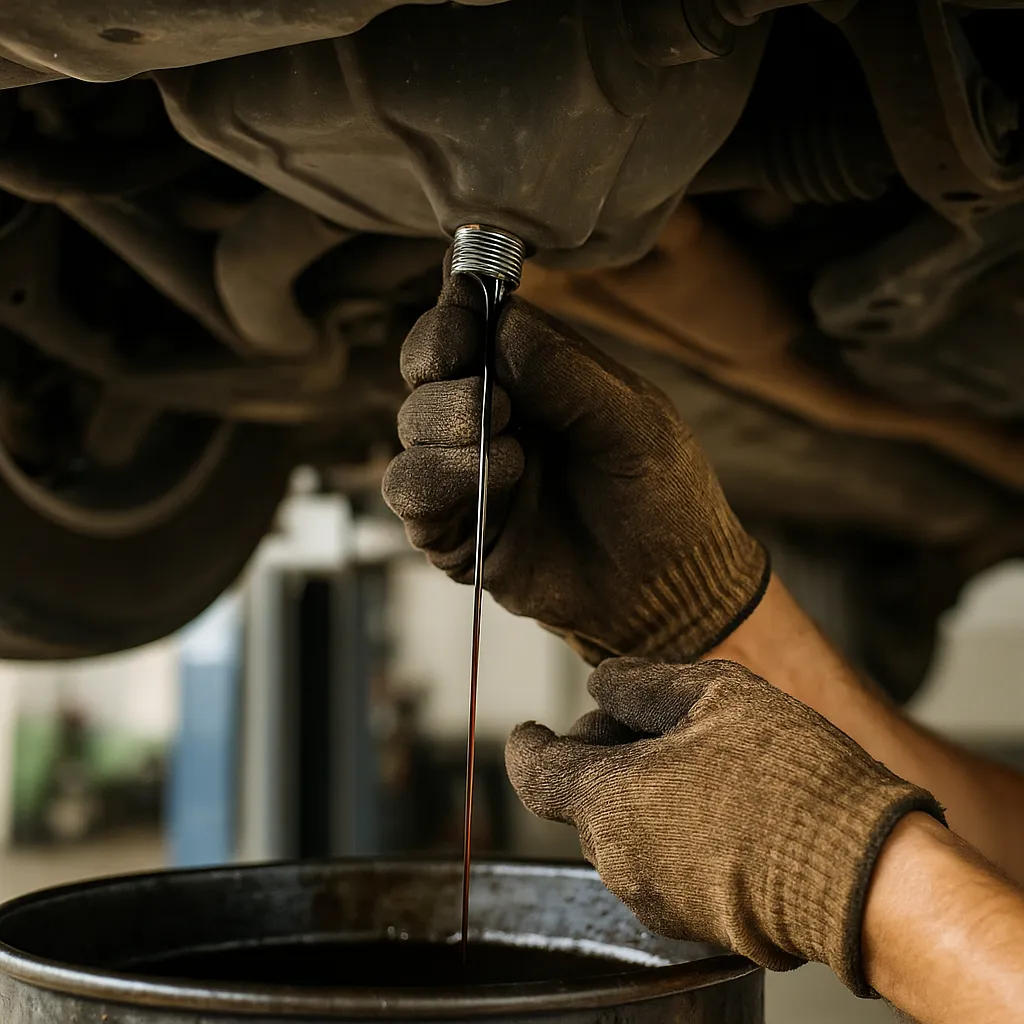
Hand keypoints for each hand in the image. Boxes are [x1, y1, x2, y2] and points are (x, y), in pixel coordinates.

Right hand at [382, 253, 767, 662]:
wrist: (667, 591)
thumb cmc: (663, 498)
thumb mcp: (633, 420)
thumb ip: (565, 369)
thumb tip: (501, 316)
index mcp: (532, 380)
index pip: (469, 325)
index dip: (456, 309)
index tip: (464, 301)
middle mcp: (490, 420)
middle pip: (423, 367)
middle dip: (440, 361)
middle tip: (491, 389)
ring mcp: (467, 475)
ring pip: (409, 425)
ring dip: (446, 423)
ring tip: (511, 447)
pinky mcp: (454, 530)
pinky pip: (407, 490)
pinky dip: (439, 475)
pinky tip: (500, 478)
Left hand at [504, 657, 944, 994]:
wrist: (863, 877)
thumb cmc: (791, 779)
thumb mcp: (714, 694)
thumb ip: (639, 684)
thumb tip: (602, 687)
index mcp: (610, 801)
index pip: (533, 772)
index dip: (528, 743)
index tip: (530, 728)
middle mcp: (618, 860)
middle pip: (585, 795)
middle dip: (610, 753)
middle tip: (667, 725)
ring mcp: (653, 899)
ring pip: (623, 828)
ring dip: (644, 792)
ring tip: (711, 764)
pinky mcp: (691, 924)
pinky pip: (659, 863)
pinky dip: (672, 830)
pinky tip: (727, 808)